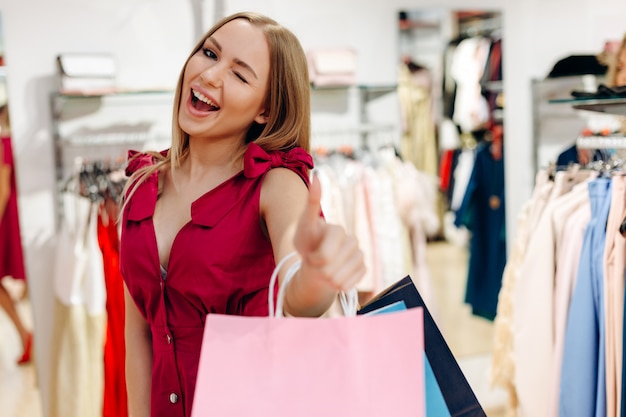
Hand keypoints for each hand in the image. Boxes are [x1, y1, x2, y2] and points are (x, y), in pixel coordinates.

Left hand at [293, 173, 364, 290]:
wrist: (314, 259)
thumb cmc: (307, 241)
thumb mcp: (304, 224)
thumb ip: (311, 203)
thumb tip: (316, 176)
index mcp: (338, 230)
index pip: (323, 257)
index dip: (313, 260)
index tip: (311, 254)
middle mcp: (353, 241)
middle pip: (330, 271)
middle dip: (318, 270)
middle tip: (315, 261)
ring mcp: (360, 255)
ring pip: (338, 281)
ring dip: (326, 280)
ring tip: (324, 267)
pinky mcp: (364, 269)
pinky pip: (348, 286)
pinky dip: (337, 285)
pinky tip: (334, 275)